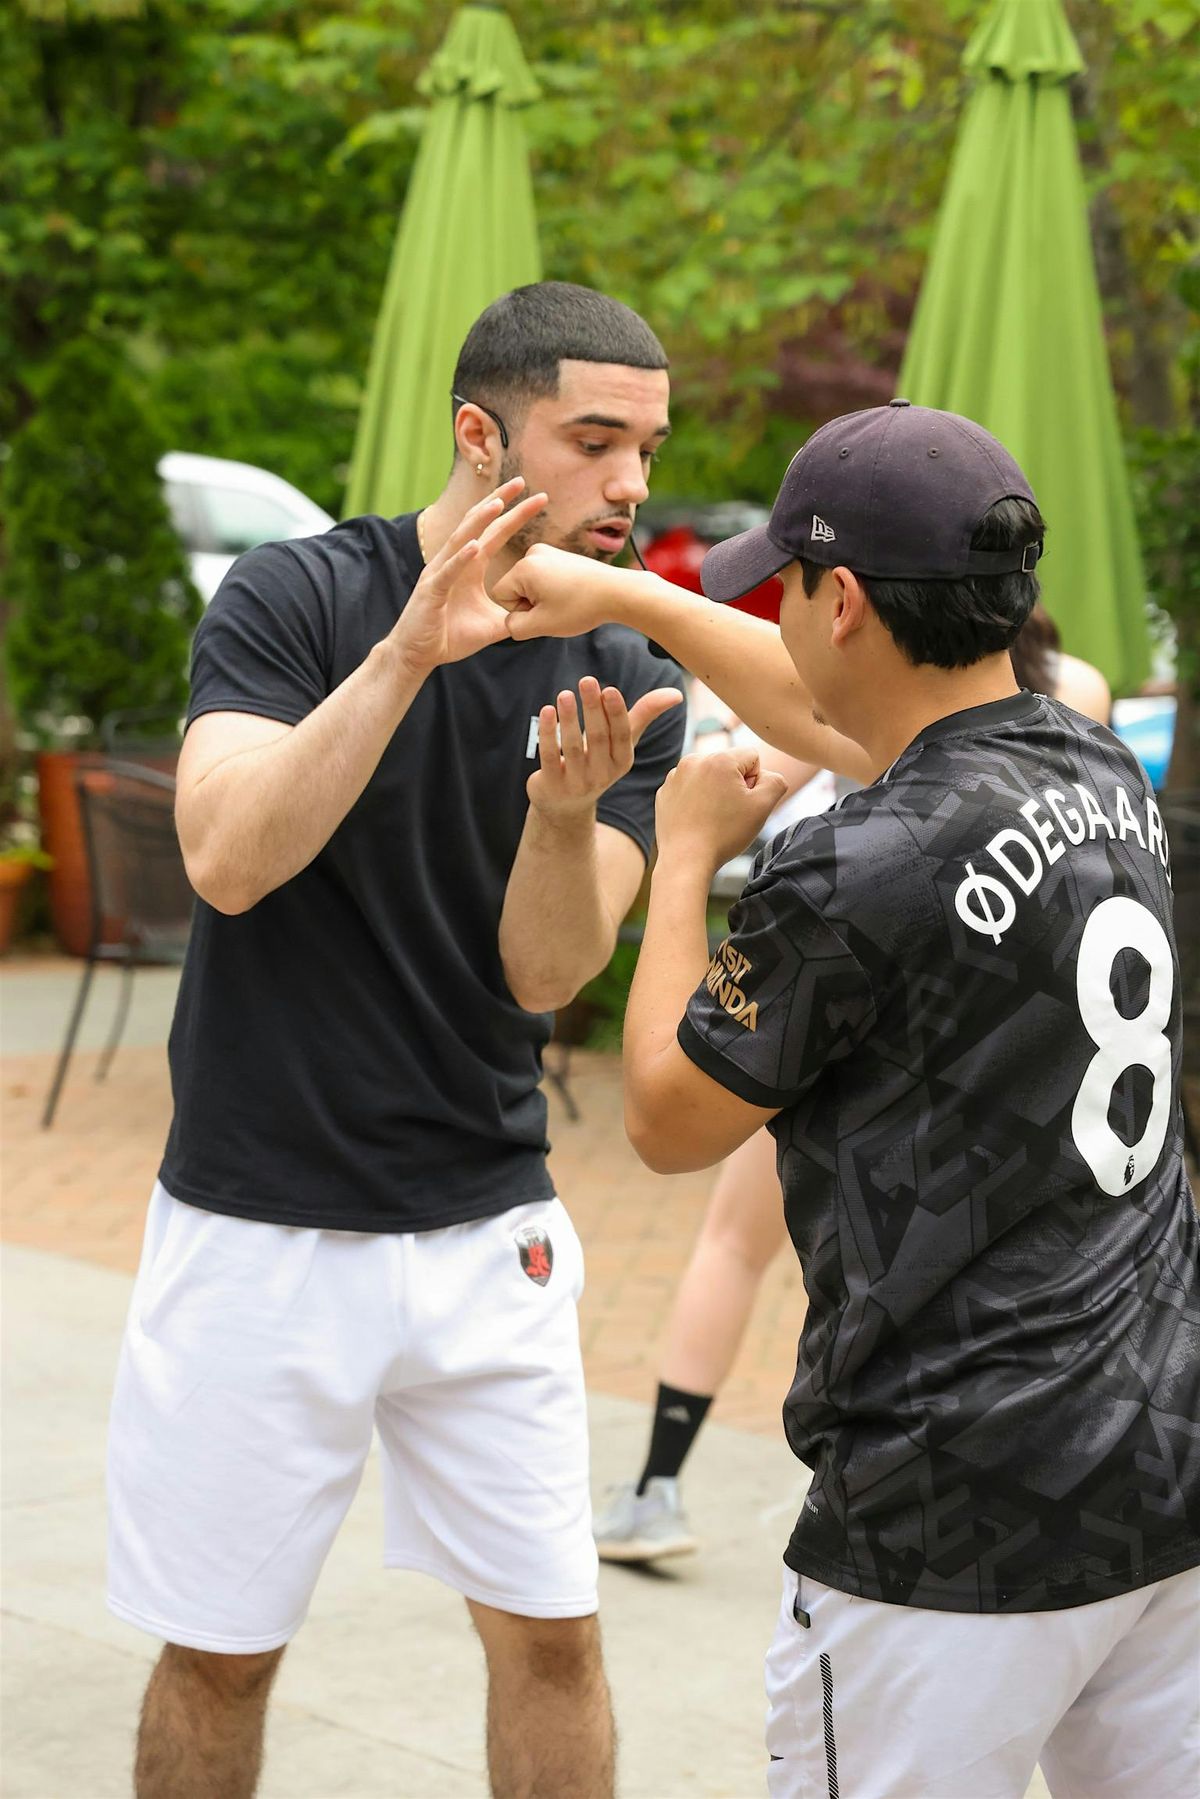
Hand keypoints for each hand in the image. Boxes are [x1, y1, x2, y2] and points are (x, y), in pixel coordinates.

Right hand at [391, 479, 547, 673]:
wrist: (418, 655)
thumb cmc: (448, 637)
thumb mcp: (490, 625)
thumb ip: (512, 615)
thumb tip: (537, 615)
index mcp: (470, 566)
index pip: (496, 533)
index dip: (515, 515)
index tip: (539, 499)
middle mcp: (454, 562)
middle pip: (479, 525)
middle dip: (500, 502)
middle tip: (521, 481)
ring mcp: (440, 573)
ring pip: (461, 540)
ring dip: (479, 522)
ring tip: (497, 504)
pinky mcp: (431, 591)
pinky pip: (448, 572)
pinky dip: (461, 558)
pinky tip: (474, 545)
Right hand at [495, 543, 649, 639]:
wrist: (617, 591)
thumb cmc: (581, 607)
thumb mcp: (542, 625)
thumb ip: (515, 627)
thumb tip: (511, 621)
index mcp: (523, 567)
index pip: (500, 595)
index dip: (520, 612)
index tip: (545, 612)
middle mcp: (532, 553)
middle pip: (514, 588)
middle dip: (531, 604)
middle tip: (558, 608)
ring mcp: (548, 551)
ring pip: (529, 585)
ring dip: (542, 599)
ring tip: (566, 602)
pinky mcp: (560, 555)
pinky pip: (542, 578)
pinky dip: (552, 590)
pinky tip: (571, 595)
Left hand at [527, 677, 683, 819]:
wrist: (566, 803)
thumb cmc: (598, 760)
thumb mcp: (622, 741)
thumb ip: (644, 714)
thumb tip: (676, 693)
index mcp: (622, 761)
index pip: (622, 735)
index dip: (616, 713)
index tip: (609, 689)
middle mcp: (602, 774)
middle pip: (598, 738)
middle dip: (593, 708)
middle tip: (587, 681)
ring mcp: (577, 782)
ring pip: (572, 746)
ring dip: (569, 718)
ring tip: (565, 694)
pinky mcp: (552, 784)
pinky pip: (549, 756)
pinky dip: (548, 733)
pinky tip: (547, 711)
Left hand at [654, 750, 787, 870]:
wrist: (685, 860)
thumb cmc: (725, 834)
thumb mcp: (763, 807)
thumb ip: (775, 782)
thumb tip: (766, 775)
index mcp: (719, 759)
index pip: (752, 757)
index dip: (755, 781)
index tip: (744, 803)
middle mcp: (694, 760)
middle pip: (729, 765)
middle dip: (734, 785)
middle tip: (728, 813)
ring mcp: (675, 776)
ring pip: (709, 776)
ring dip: (715, 791)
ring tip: (712, 817)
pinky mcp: (664, 791)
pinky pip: (689, 788)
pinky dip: (696, 800)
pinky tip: (697, 820)